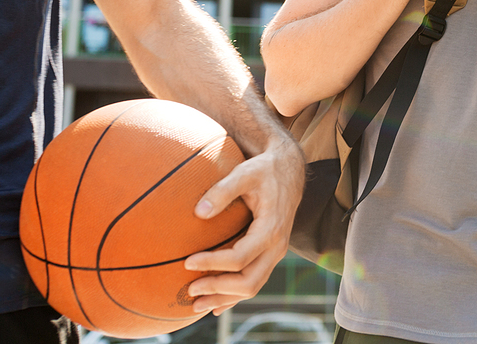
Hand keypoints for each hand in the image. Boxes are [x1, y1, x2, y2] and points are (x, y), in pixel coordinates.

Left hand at [183, 135, 306, 314]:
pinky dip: (234, 296)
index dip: (212, 263)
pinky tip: (216, 306)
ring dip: (224, 298)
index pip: (239, 257)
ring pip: (252, 287)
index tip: (187, 262)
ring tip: (196, 305)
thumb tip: (198, 212)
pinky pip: (254, 281)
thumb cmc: (264, 169)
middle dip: (218, 289)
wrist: (289, 170)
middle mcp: (277, 247)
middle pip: (248, 282)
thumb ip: (223, 190)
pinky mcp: (270, 254)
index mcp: (271, 229)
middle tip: (190, 289)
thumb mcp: (245, 172)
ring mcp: (275, 253)